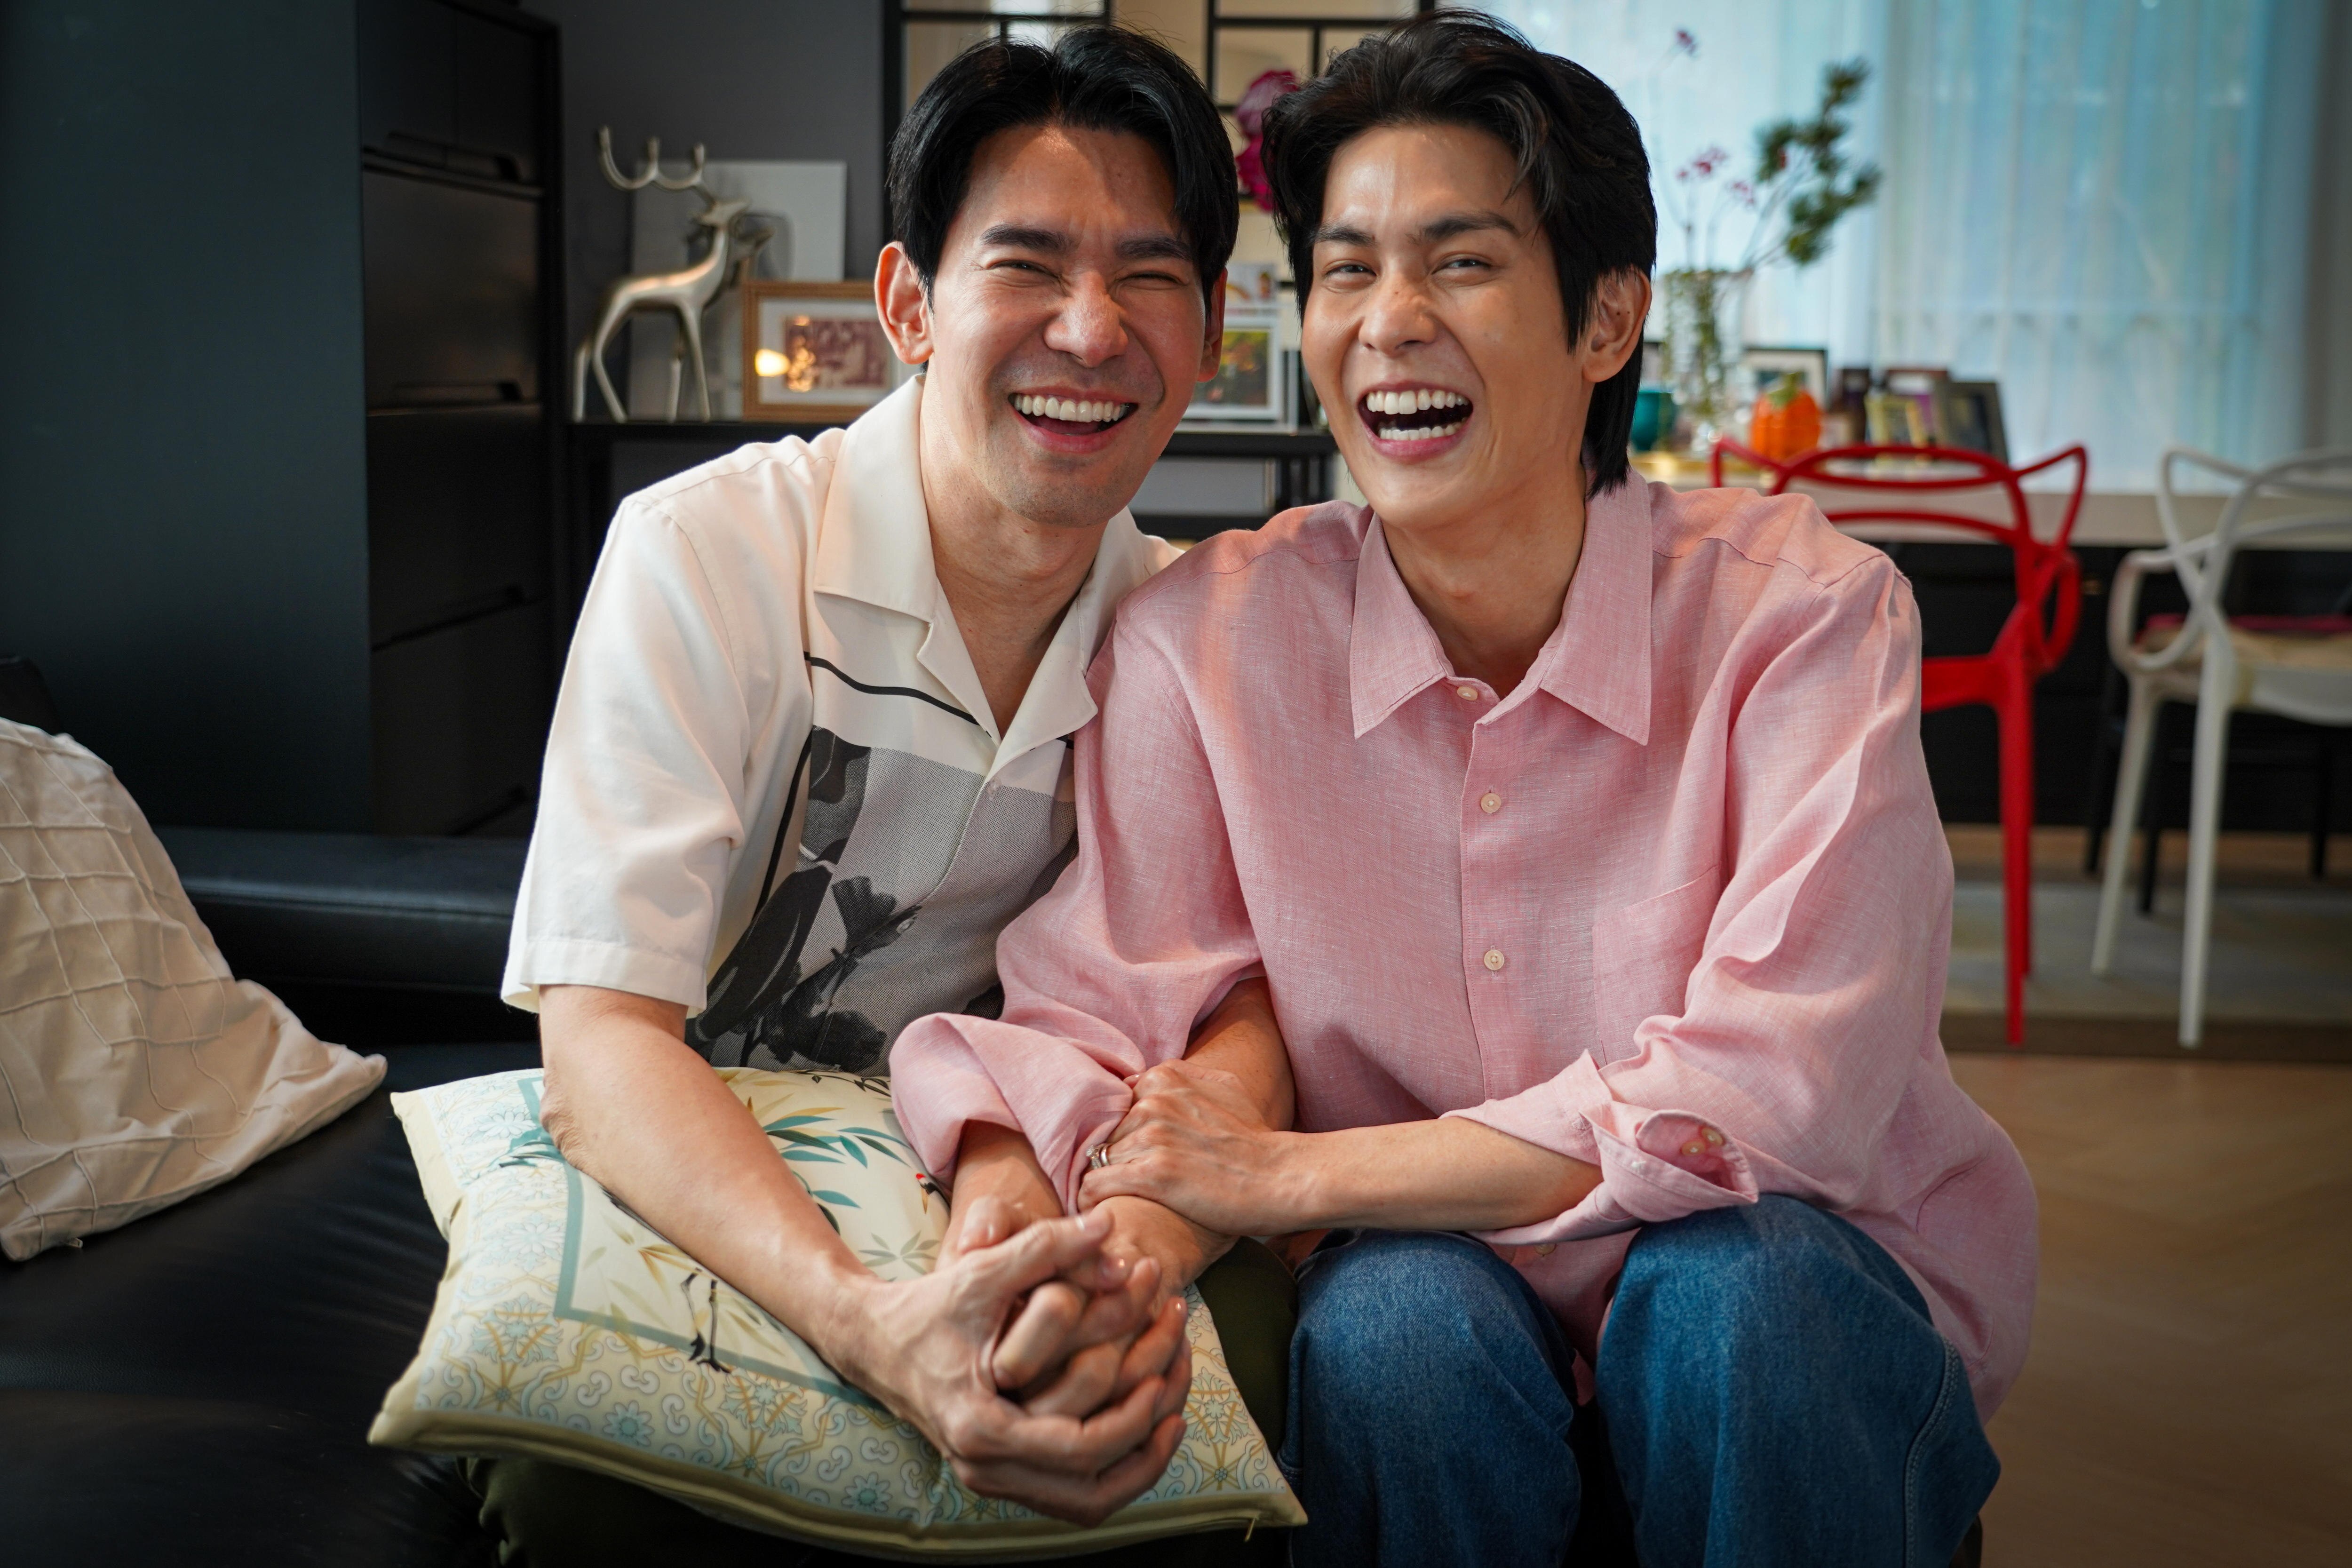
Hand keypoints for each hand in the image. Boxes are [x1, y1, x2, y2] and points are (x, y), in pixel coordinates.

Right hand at [831, 1207, 1191, 1525]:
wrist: (873, 1341)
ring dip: (1132, 1469)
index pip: (1079, 1448)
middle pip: (1088, 1490)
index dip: (1131, 1418)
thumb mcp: (982, 1272)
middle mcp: (984, 1467)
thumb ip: (1044, 1246)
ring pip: (1082, 1504)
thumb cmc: (927, 1305)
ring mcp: (989, 1478)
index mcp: (982, 1427)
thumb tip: (1107, 1224)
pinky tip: (1136, 1430)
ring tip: (1170, 1420)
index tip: (1163, 1379)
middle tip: (1178, 1397)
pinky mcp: (997, 1474)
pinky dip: (1108, 1471)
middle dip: (1144, 1447)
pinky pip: (1066, 1495)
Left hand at [1078, 1059, 1305, 1235]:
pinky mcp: (1152, 1174)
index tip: (1127, 1152)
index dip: (1120, 1130)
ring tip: (1116, 1197)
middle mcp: (1154, 1100)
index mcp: (1165, 1077)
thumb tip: (1135, 1080)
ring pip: (1098, 1159)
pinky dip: (1093, 1199)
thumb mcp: (1224, 1087)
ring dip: (1103, 1179)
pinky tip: (1103, 1209)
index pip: (1114, 1103)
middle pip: (1104, 1132)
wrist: (1280, 1177)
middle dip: (1111, 1155)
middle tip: (1124, 1179)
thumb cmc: (1255, 1139)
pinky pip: (1096, 1184)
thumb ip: (1180, 1078)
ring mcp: (1152, 1136)